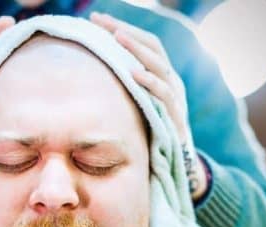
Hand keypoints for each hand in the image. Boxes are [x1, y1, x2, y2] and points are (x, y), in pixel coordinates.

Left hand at [89, 12, 207, 199]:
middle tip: (100, 20)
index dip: (121, 28)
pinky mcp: (176, 117)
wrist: (179, 168)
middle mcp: (172, 81)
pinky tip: (133, 73)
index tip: (95, 19)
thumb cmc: (152, 137)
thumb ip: (122, 92)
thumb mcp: (137, 109)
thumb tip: (87, 81)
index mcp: (162, 76)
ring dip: (137, 49)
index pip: (144, 43)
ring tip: (117, 37)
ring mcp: (176, 97)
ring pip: (159, 65)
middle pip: (151, 46)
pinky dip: (150, 82)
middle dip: (125, 31)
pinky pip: (164, 95)